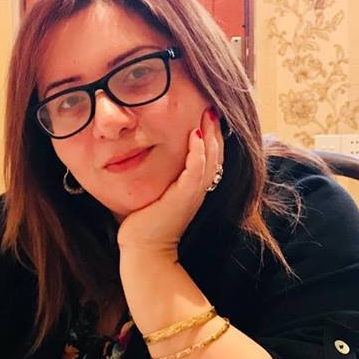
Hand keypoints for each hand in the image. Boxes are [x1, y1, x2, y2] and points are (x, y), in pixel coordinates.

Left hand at [117, 109, 222, 325]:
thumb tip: (146, 159)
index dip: (210, 137)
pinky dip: (197, 153)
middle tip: (213, 108)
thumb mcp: (156, 195)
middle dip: (214, 131)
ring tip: (209, 115)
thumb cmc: (145, 224)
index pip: (207, 158)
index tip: (206, 115)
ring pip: (210, 160)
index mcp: (192, 189)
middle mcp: (197, 191)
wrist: (144, 250)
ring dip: (210, 136)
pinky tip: (195, 136)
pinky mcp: (184, 198)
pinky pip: (195, 171)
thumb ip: (160, 179)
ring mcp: (193, 194)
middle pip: (214, 155)